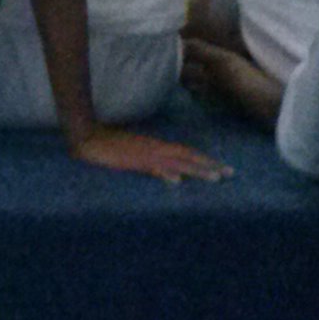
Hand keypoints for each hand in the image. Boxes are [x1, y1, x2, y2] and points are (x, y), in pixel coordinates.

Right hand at [72, 127, 231, 184]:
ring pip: (176, 163)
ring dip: (195, 170)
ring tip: (215, 178)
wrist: (88, 138)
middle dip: (209, 165)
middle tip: (230, 173)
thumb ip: (154, 164)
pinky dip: (165, 173)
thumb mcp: (135, 154)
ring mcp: (146, 155)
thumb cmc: (110, 145)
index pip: (186, 152)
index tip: (222, 167)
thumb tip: (174, 178)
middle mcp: (155, 149)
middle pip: (187, 157)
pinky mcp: (133, 161)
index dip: (204, 159)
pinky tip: (176, 181)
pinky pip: (153, 168)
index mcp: (156, 146)